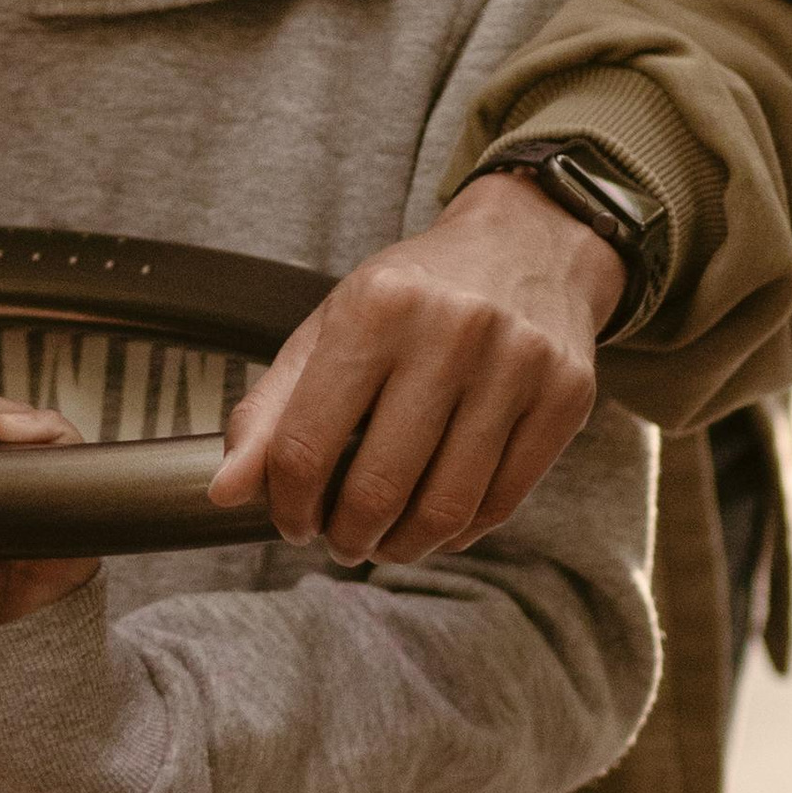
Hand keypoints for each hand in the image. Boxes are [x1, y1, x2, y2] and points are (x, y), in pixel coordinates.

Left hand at [209, 173, 620, 564]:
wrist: (528, 246)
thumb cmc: (416, 294)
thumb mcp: (332, 326)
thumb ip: (272, 408)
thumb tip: (225, 491)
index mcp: (375, 308)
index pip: (307, 444)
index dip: (289, 504)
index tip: (291, 521)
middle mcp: (451, 331)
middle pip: (378, 486)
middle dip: (346, 536)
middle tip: (339, 541)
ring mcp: (517, 365)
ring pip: (445, 507)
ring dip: (402, 546)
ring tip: (384, 541)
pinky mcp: (566, 397)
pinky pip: (501, 503)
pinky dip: (459, 533)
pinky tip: (436, 524)